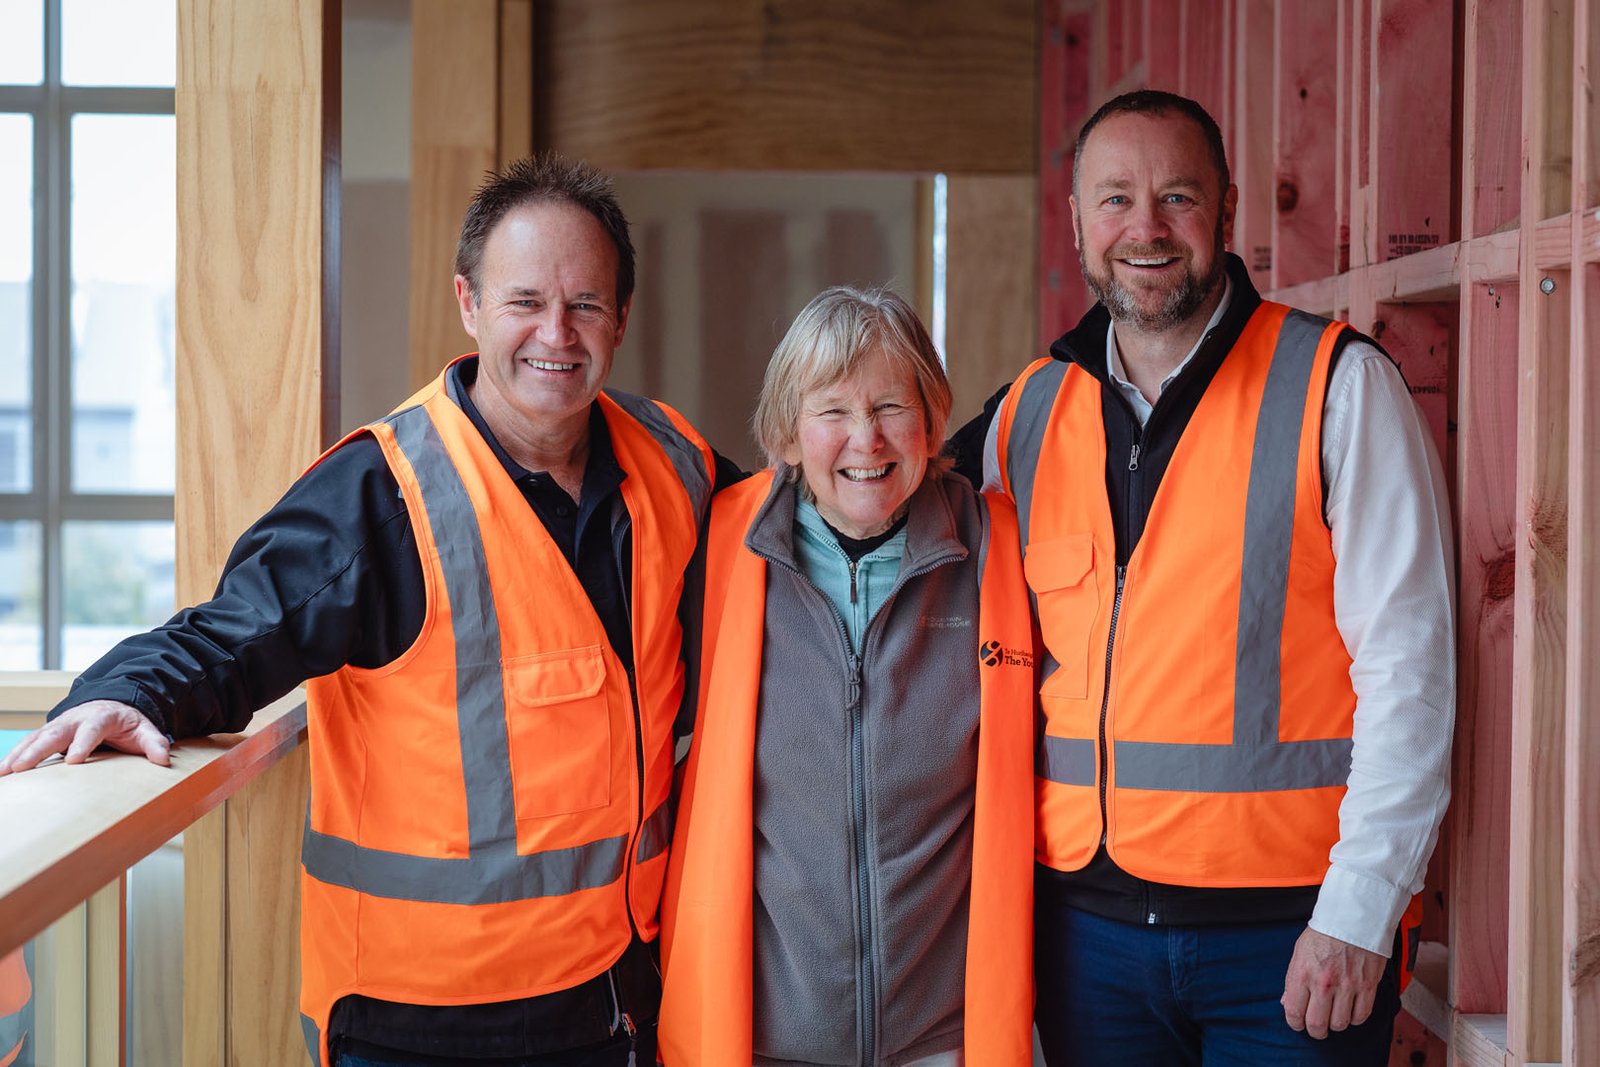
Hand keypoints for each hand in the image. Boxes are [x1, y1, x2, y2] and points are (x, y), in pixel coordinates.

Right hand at [0, 700, 170, 774]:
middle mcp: (75, 719)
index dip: (82, 744)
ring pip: (35, 738)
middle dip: (37, 750)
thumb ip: (154, 743)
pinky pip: (27, 744)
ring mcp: (58, 726)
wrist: (112, 705)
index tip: (74, 760)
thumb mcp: (145, 729)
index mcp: (100, 717)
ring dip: (18, 754)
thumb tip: (163, 760)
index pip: (91, 730)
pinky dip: (13, 756)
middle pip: (54, 733)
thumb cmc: (127, 722)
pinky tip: (2, 772)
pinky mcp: (47, 734)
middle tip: (22, 768)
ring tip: (4, 773)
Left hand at [1280, 927, 1385, 1038]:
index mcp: (1302, 973)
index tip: (1299, 1023)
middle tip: (1317, 1028)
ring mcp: (1347, 986)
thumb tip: (1287, 1002)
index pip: (1294, 1012)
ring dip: (1336, 1024)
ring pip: (1340, 1024)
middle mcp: (1324, 983)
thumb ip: (1293, 980)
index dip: (1295, 1024)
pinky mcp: (1367, 986)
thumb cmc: (1323, 934)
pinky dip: (1355, 1018)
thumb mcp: (1299, 953)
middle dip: (1315, 1031)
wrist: (1352, 918)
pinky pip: (1361, 1015)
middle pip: (1318, 1024)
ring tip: (1334, 1015)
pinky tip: (1350, 1010)